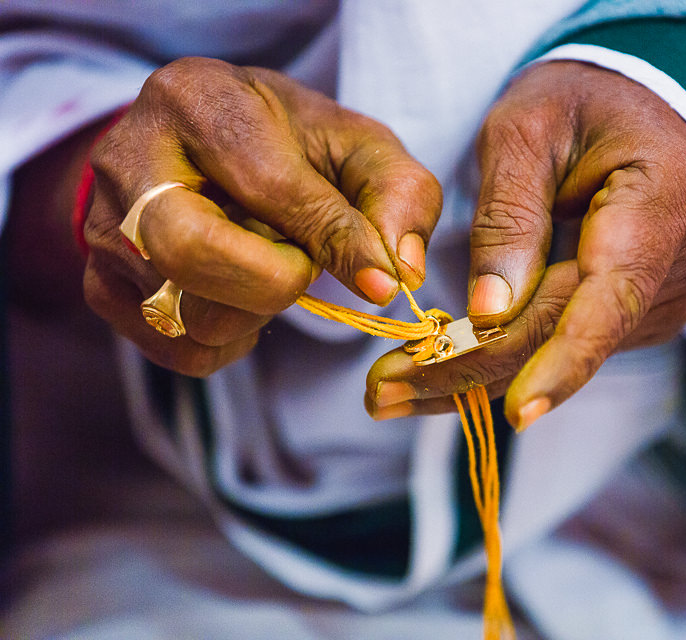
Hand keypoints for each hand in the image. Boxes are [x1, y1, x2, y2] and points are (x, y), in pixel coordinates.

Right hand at [84, 57, 440, 375]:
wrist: (204, 151)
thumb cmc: (289, 146)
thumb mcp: (355, 147)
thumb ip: (395, 194)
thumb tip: (398, 272)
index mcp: (198, 101)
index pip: (267, 186)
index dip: (331, 239)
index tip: (380, 278)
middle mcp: (131, 161)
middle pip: (191, 254)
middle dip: (274, 282)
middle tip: (303, 267)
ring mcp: (105, 229)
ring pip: (189, 314)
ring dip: (256, 311)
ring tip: (266, 267)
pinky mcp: (102, 285)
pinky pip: (180, 350)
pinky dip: (231, 340)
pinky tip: (240, 295)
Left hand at [367, 61, 685, 427]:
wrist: (642, 107)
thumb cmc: (580, 103)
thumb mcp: (526, 132)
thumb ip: (508, 217)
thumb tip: (489, 313)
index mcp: (668, 196)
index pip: (613, 294)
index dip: (564, 359)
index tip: (517, 411)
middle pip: (577, 333)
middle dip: (479, 369)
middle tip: (384, 393)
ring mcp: (681, 289)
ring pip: (574, 348)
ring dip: (486, 369)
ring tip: (398, 382)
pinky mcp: (656, 309)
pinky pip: (581, 341)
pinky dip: (518, 355)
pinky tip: (455, 359)